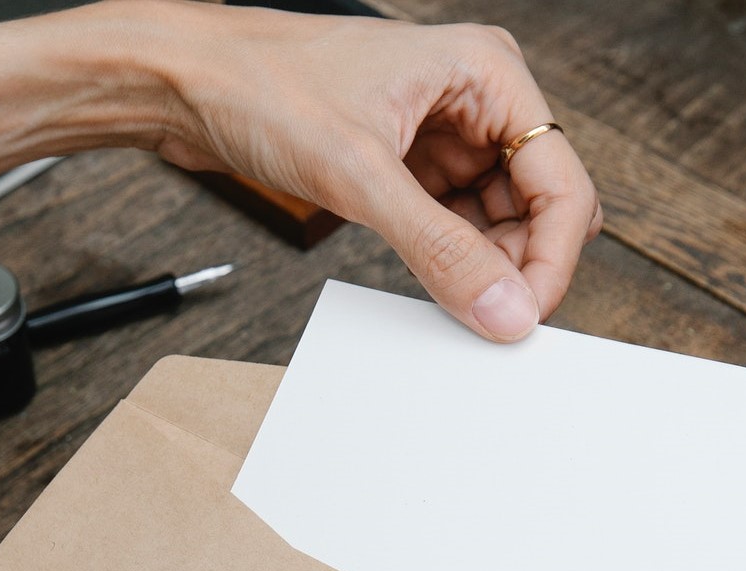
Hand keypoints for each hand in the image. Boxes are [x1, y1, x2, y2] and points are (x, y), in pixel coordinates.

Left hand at [154, 2, 601, 339]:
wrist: (186, 84)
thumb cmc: (262, 85)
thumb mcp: (359, 174)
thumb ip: (440, 248)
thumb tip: (503, 308)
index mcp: (486, 73)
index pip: (560, 179)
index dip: (553, 255)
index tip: (528, 314)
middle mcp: (473, 100)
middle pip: (537, 202)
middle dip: (521, 263)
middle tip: (493, 321)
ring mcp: (439, 133)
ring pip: (497, 219)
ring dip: (484, 266)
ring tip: (459, 306)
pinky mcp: (405, 164)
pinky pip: (452, 223)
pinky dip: (449, 259)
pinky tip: (436, 286)